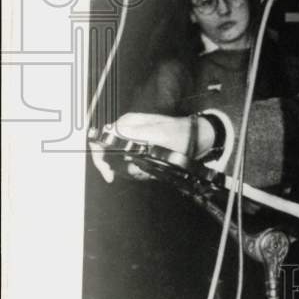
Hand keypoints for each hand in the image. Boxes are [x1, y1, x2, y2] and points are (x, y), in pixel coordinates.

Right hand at [90, 113, 214, 182]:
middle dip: (122, 169)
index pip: (100, 140)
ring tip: (151, 169)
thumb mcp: (160, 134)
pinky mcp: (140, 151)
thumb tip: (116, 131)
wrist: (198, 138)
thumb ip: (137, 133)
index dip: (100, 159)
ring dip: (134, 172)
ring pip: (121, 165)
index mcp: (127, 124)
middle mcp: (127, 132)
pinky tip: (153, 170)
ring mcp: (133, 142)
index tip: (109, 174)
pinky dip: (141, 172)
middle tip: (140, 171)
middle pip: (109, 157)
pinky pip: (132, 166)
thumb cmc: (182, 133)